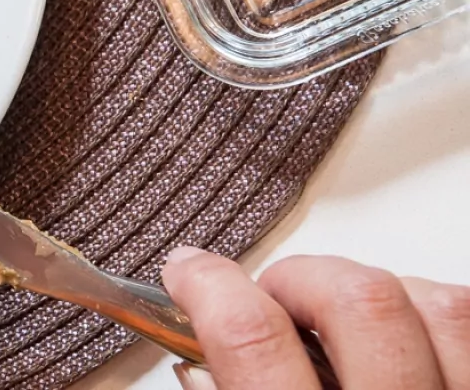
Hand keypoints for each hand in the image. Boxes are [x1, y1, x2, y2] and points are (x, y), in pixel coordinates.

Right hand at [164, 247, 469, 389]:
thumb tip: (197, 352)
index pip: (253, 339)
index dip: (208, 285)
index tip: (188, 271)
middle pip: (357, 300)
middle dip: (301, 277)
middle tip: (276, 299)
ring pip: (435, 304)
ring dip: (379, 292)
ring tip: (345, 322)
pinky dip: (435, 317)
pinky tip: (407, 340)